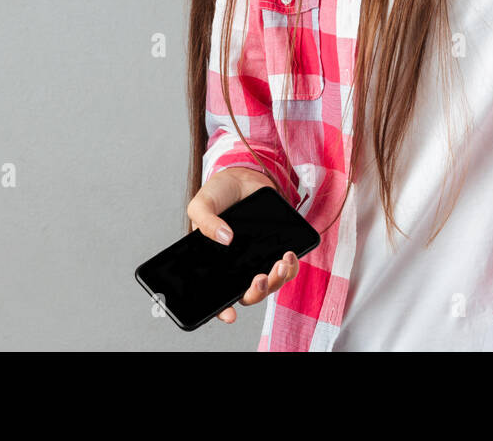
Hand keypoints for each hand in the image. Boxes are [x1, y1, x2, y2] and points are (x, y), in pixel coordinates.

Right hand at [186, 166, 300, 323]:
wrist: (243, 176)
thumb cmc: (219, 194)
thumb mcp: (202, 204)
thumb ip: (205, 222)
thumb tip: (225, 239)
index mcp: (215, 264)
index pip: (217, 296)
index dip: (221, 310)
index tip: (229, 315)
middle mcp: (237, 267)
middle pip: (248, 294)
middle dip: (256, 292)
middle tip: (259, 278)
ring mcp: (257, 260)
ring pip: (270, 284)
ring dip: (276, 279)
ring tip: (280, 262)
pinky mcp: (275, 250)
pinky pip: (286, 268)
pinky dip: (291, 267)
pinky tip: (288, 254)